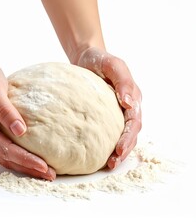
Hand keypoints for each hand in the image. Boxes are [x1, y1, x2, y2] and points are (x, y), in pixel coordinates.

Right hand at [0, 61, 55, 179]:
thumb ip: (5, 110)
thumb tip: (20, 131)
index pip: (6, 149)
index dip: (26, 159)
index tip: (44, 166)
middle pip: (5, 158)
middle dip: (28, 168)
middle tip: (50, 175)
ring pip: (3, 157)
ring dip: (23, 166)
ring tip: (43, 172)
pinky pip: (1, 150)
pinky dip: (16, 157)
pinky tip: (28, 159)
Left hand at [76, 47, 141, 168]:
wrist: (87, 57)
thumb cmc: (100, 59)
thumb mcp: (113, 65)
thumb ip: (123, 82)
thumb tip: (130, 104)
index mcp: (133, 97)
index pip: (134, 122)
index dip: (128, 137)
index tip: (118, 150)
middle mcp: (127, 107)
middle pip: (131, 133)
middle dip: (124, 150)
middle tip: (112, 164)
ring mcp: (116, 111)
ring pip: (122, 135)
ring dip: (118, 151)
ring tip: (109, 164)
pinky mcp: (105, 114)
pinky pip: (109, 131)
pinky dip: (107, 143)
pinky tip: (99, 153)